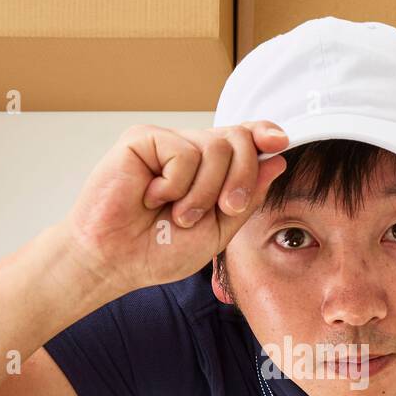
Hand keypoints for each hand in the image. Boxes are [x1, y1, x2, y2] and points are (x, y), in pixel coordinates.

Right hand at [61, 121, 288, 294]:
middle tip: (221, 208)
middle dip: (240, 178)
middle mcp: (190, 151)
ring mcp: (166, 143)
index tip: (280, 140)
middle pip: (238, 139)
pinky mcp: (142, 139)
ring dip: (203, 192)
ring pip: (215, 146)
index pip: (243, 140)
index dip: (263, 134)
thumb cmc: (158, 250)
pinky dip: (175, 185)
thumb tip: (275, 160)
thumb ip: (246, 198)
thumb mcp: (217, 231)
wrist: (115, 261)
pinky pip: (183, 152)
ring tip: (176, 213)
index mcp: (210, 171)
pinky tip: (151, 197)